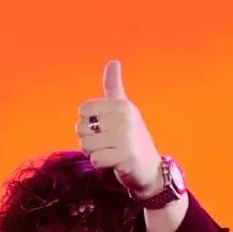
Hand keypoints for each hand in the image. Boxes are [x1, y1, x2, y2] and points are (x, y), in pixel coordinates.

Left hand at [76, 60, 162, 194]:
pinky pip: (95, 160)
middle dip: (89, 140)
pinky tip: (111, 163)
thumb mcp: (125, 110)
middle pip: (81, 128)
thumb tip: (113, 61)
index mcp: (122, 105)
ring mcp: (125, 138)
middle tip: (107, 144)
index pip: (84, 110)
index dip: (87, 123)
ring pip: (86, 145)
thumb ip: (114, 87)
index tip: (103, 129)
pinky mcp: (124, 158)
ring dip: (93, 153)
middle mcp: (124, 118)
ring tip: (108, 153)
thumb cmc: (133, 138)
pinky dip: (99, 164)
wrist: (150, 169)